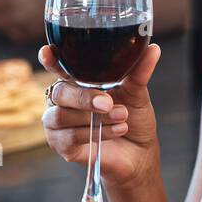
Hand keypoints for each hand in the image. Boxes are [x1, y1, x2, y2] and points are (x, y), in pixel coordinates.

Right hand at [39, 42, 162, 191]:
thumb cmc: (133, 117)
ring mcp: (58, 124)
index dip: (49, 60)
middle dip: (83, 97)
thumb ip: (139, 71)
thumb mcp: (136, 92)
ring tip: (121, 117)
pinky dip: (95, 134)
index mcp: (75, 81)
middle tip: (108, 102)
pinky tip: (117, 130)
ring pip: (61, 116)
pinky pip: (70, 137)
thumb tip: (153, 49)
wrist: (139, 152)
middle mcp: (61, 101)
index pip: (56, 66)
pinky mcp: (62, 145)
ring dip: (93, 118)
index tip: (48, 52)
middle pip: (59, 92)